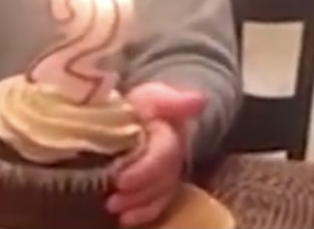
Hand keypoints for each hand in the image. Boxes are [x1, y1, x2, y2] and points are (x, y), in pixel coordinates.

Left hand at [109, 83, 205, 226]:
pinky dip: (144, 213)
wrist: (141, 116)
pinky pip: (160, 204)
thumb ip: (170, 99)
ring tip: (114, 207)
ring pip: (163, 193)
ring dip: (139, 204)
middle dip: (141, 190)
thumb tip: (200, 100)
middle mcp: (177, 154)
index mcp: (172, 130)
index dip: (146, 169)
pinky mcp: (163, 186)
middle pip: (165, 178)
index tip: (121, 181)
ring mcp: (171, 172)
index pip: (167, 152)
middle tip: (114, 199)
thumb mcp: (149, 96)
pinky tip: (126, 220)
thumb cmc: (142, 106)